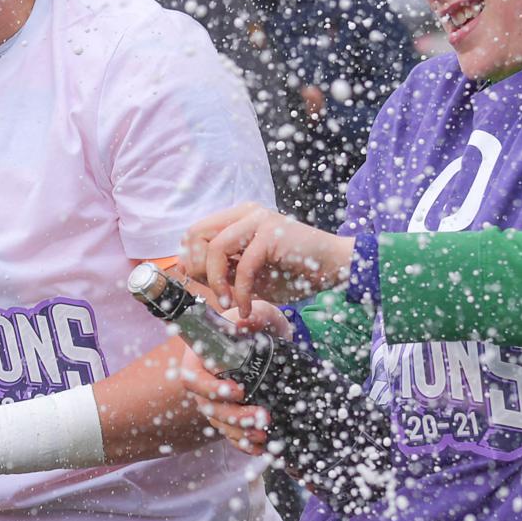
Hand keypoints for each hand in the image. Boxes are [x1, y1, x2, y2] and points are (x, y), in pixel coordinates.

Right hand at [161, 305, 292, 456]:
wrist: (274, 338)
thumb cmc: (260, 323)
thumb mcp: (261, 312)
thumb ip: (256, 316)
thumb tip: (244, 324)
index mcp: (200, 356)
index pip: (192, 377)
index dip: (210, 388)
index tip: (238, 391)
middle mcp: (205, 381)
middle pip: (207, 406)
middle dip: (234, 416)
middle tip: (263, 416)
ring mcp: (216, 400)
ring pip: (219, 423)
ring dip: (240, 433)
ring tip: (263, 435)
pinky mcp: (231, 413)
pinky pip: (231, 434)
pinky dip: (243, 443)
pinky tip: (260, 448)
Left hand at [181, 203, 353, 315]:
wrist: (333, 267)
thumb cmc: (293, 272)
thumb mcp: (249, 275)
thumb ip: (221, 271)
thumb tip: (188, 270)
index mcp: (236, 219)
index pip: (194, 233)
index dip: (191, 261)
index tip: (202, 286)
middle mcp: (244, 214)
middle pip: (196, 235)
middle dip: (199, 270)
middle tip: (216, 294)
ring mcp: (258, 219)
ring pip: (215, 247)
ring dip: (216, 281)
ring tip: (228, 302)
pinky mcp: (272, 233)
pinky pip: (243, 265)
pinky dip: (240, 291)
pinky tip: (246, 306)